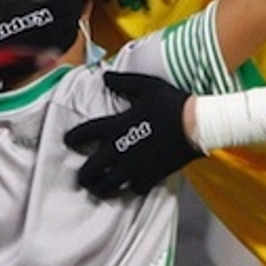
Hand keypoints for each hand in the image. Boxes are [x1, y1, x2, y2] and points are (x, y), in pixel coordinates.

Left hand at [64, 72, 203, 196]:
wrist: (196, 124)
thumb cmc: (172, 103)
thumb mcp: (146, 86)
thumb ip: (123, 82)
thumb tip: (105, 76)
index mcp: (116, 126)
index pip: (85, 133)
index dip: (73, 138)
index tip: (69, 141)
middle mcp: (120, 149)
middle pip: (92, 169)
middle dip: (84, 176)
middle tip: (83, 177)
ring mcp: (134, 166)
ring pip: (109, 185)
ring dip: (101, 188)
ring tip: (100, 189)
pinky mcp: (150, 176)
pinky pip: (134, 189)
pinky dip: (131, 188)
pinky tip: (130, 186)